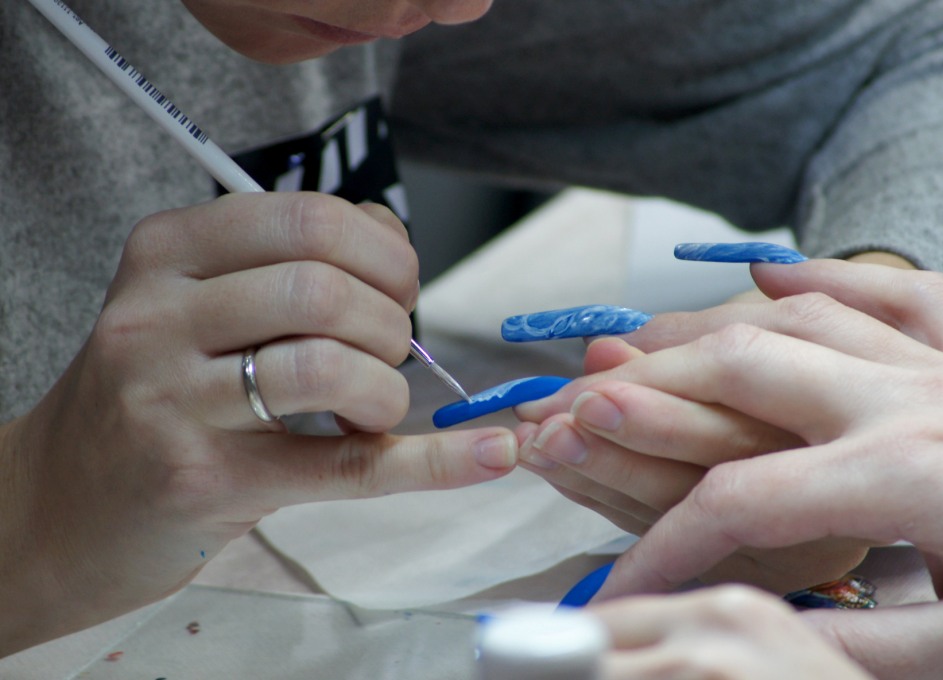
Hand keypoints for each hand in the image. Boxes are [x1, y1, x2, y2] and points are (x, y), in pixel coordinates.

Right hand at [0, 193, 515, 655]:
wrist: (61, 499)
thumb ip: (288, 262)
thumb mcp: (195, 302)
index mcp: (167, 252)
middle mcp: (159, 316)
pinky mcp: (204, 480)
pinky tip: (484, 456)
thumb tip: (394, 243)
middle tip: (387, 350)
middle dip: (390, 319)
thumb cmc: (156, 390)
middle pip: (324, 288)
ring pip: (330, 366)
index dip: (384, 250)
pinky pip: (344, 464)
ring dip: (387, 388)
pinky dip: (430, 462)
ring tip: (370, 405)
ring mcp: (173, 401)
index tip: (397, 286)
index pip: (310, 218)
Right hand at [592, 261, 942, 678]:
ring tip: (642, 340)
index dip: (666, 547)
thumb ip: (860, 652)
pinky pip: (892, 293)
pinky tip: (777, 270)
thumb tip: (759, 646)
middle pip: (743, 369)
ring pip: (799, 317)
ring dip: (710, 326)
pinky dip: (824, 276)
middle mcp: (904, 402)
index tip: (628, 589)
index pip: (739, 503)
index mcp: (901, 476)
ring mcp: (940, 369)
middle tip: (586, 411)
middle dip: (651, 391)